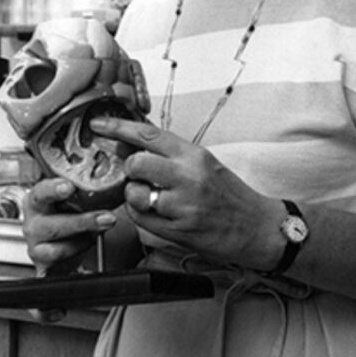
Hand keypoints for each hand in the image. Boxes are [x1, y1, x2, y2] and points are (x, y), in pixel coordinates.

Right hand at [19, 175, 116, 275]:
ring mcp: (36, 246)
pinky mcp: (44, 265)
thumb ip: (86, 195)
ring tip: (98, 235)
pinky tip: (86, 256)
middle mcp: (33, 224)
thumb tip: (116, 187)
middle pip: (53, 225)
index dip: (54, 189)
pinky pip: (60, 266)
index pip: (41, 193)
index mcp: (37, 201)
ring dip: (83, 242)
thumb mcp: (74, 202)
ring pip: (58, 249)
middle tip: (106, 218)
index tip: (70, 187)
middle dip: (83, 222)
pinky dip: (75, 263)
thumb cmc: (67, 217)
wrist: (63, 245)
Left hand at [94, 116, 284, 271]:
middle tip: (139, 175)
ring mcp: (182, 205)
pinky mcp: (177, 230)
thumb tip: (133, 145)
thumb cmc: (231, 196)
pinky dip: (141, 214)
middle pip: (136, 164)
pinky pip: (141, 218)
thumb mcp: (205, 164)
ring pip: (135, 194)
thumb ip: (172, 155)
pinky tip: (157, 213)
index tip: (99, 125)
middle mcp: (188, 178)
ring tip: (152, 197)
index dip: (118, 128)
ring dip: (136, 195)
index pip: (148, 135)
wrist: (257, 228)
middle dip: (130, 170)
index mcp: (194, 156)